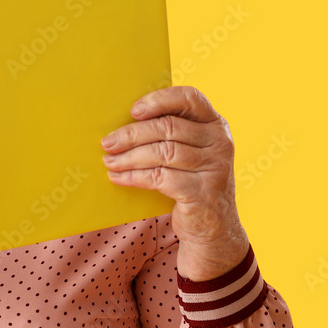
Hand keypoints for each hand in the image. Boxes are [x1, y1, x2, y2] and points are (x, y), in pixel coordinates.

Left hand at [100, 85, 248, 280]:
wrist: (213, 230)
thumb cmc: (191, 183)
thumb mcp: (191, 153)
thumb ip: (171, 135)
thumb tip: (123, 123)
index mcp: (216, 124)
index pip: (190, 98)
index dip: (159, 100)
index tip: (133, 110)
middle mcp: (220, 142)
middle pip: (168, 128)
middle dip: (131, 134)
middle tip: (107, 142)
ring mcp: (215, 167)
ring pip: (161, 153)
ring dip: (128, 157)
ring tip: (109, 161)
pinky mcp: (203, 192)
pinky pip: (159, 178)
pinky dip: (134, 176)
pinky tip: (118, 178)